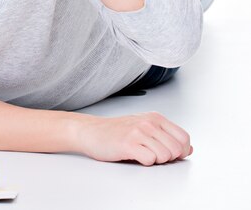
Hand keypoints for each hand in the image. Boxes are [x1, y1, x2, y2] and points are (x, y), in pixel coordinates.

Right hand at [78, 112, 192, 164]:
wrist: (90, 131)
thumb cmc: (116, 131)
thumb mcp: (144, 128)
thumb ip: (167, 137)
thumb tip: (188, 148)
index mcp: (155, 117)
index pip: (184, 138)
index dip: (180, 151)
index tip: (169, 153)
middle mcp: (148, 122)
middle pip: (176, 149)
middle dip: (167, 157)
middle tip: (150, 153)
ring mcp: (138, 131)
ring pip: (165, 156)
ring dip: (154, 160)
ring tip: (140, 152)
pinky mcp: (128, 143)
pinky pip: (150, 159)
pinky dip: (143, 162)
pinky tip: (133, 155)